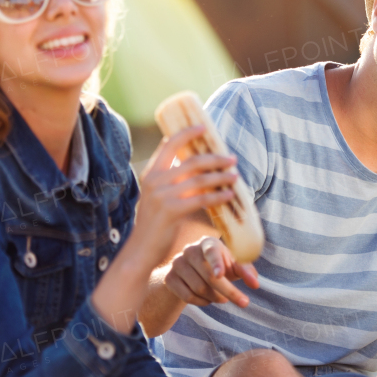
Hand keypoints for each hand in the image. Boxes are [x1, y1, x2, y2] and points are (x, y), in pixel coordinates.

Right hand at [122, 128, 238, 270]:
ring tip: (235, 176)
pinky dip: (218, 196)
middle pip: (192, 161)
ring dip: (221, 176)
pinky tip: (229, 195)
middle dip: (215, 158)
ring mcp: (162, 195)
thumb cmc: (155, 224)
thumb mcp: (158, 197)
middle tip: (232, 159)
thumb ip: (172, 182)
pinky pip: (201, 199)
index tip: (204, 127)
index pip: (169, 144)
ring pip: (199, 179)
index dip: (187, 133)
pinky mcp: (171, 210)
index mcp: (151, 173)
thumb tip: (197, 168)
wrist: (141, 250)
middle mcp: (155, 180)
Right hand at [164, 236, 258, 307]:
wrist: (189, 271)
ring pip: (199, 289)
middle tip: (244, 302)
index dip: (216, 263)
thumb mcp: (233, 266)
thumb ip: (246, 271)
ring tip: (222, 297)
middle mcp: (190, 250)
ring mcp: (177, 263)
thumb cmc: (218, 265)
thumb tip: (255, 283)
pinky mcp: (169, 278)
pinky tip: (207, 299)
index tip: (221, 274)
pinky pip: (188, 296)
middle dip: (229, 291)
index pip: (212, 252)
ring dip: (216, 297)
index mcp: (208, 242)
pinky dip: (202, 302)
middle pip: (209, 277)